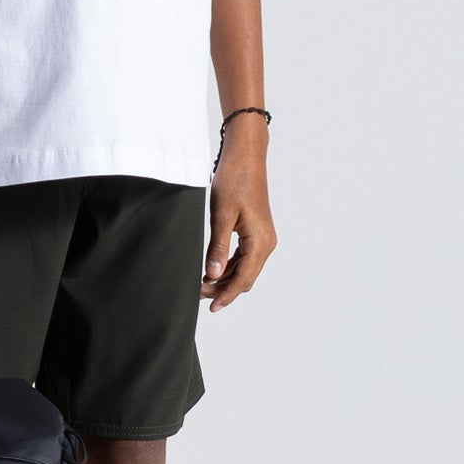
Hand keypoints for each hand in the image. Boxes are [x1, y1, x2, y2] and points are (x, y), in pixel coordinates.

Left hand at [201, 129, 276, 310]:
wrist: (246, 156)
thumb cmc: (235, 180)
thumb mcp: (222, 215)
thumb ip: (218, 247)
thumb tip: (213, 275)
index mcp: (260, 242)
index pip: (243, 279)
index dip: (226, 295)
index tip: (211, 307)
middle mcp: (266, 243)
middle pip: (245, 277)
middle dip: (223, 289)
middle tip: (198, 294)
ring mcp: (263, 238)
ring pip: (244, 268)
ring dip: (225, 278)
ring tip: (202, 283)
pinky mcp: (256, 232)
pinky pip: (244, 257)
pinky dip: (229, 265)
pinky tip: (212, 268)